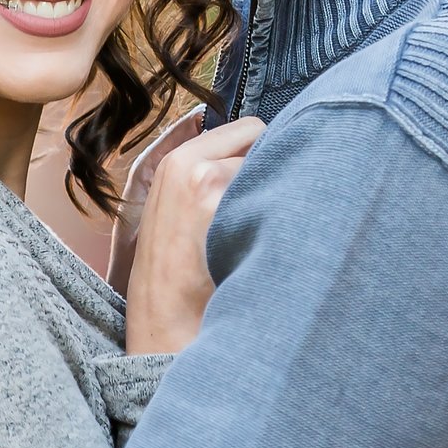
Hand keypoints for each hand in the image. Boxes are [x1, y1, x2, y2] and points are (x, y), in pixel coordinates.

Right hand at [122, 117, 264, 354]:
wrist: (166, 320)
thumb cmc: (173, 272)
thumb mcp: (173, 208)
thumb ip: (205, 171)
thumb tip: (255, 147)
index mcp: (175, 160)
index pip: (247, 127)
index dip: (262, 154)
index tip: (263, 179)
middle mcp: (189, 163)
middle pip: (264, 140)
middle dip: (272, 165)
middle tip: (265, 206)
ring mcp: (210, 183)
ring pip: (273, 167)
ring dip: (277, 191)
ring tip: (259, 230)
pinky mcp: (228, 209)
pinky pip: (277, 193)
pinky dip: (282, 212)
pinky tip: (265, 240)